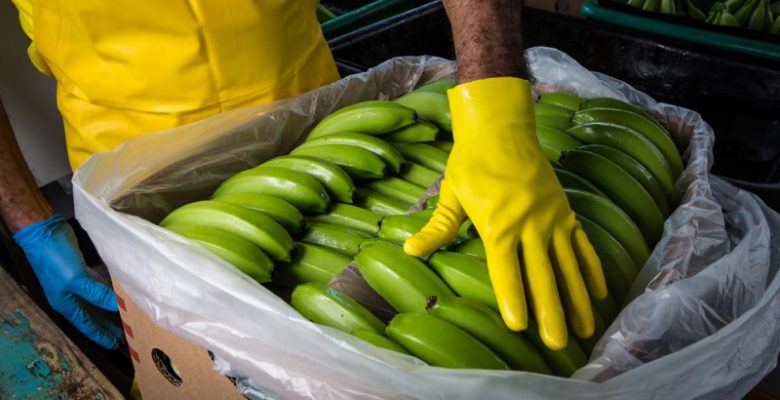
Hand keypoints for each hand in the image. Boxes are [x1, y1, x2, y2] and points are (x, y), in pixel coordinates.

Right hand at [14, 215, 121, 348]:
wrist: (44, 232)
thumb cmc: (55, 259)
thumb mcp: (76, 279)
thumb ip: (97, 294)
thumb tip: (118, 306)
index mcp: (66, 304)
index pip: (87, 325)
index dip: (101, 335)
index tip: (116, 345)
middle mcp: (71, 297)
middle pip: (93, 315)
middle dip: (109, 324)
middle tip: (128, 332)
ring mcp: (76, 283)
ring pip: (97, 301)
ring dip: (110, 307)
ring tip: (128, 315)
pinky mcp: (82, 271)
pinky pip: (99, 286)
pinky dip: (108, 291)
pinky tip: (120, 293)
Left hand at [404, 77, 606, 349]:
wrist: (502, 127)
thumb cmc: (472, 162)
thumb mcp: (451, 194)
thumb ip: (437, 227)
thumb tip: (411, 250)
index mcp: (498, 224)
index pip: (506, 269)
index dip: (513, 298)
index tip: (520, 325)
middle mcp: (529, 224)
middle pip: (542, 275)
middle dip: (551, 311)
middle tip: (558, 343)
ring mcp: (552, 219)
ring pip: (568, 266)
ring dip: (577, 299)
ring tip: (585, 329)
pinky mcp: (565, 211)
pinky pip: (582, 246)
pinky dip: (591, 270)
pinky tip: (598, 293)